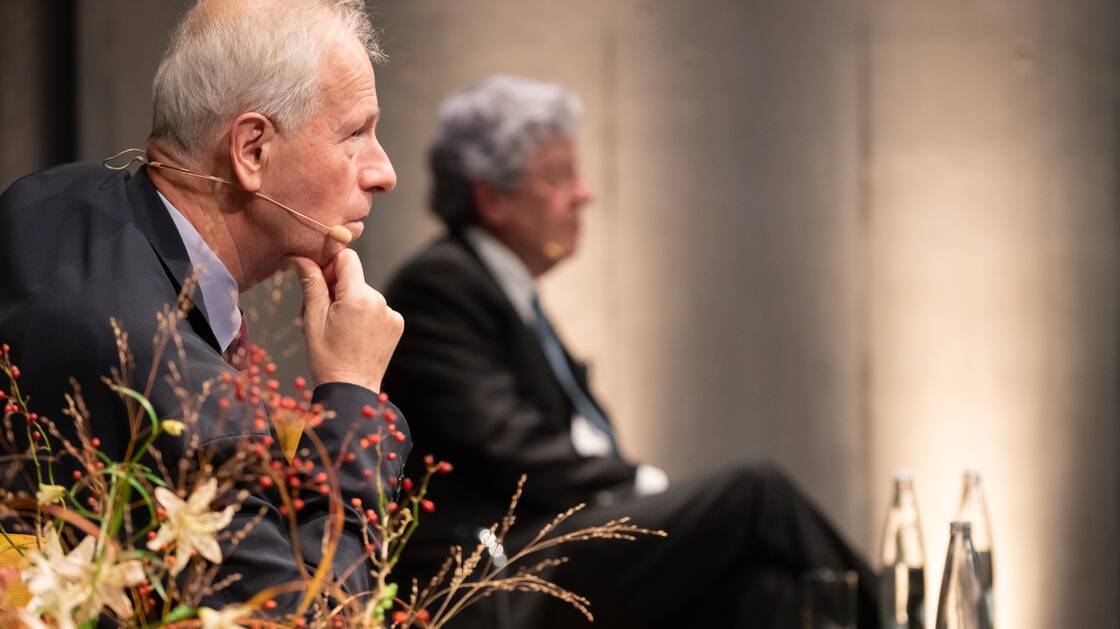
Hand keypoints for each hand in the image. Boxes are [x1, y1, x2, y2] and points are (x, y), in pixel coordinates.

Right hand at [289, 249, 402, 391]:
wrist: (352, 389)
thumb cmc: (328, 359)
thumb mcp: (312, 319)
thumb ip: (311, 284)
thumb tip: (302, 257)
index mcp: (358, 297)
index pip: (347, 258)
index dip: (330, 266)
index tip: (319, 284)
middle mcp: (380, 301)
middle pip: (354, 278)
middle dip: (336, 289)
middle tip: (320, 314)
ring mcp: (391, 313)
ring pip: (364, 294)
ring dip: (349, 303)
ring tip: (336, 329)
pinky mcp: (397, 324)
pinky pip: (377, 308)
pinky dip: (364, 315)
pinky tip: (354, 334)